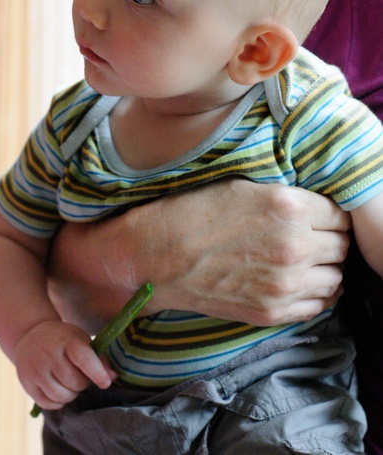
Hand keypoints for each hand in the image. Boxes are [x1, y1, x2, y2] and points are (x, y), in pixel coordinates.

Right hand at [13, 320, 114, 409]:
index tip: (106, 383)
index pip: (84, 358)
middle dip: (83, 383)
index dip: (97, 373)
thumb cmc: (62, 339)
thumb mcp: (80, 340)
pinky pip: (49, 404)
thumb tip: (112, 378)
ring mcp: (36, 369)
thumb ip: (98, 358)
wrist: (30, 335)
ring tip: (69, 383)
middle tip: (80, 375)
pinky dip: (58, 402)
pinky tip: (58, 389)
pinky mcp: (27, 383)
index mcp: (66, 340)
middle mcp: (49, 354)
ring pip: (62, 396)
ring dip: (71, 394)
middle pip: (75, 382)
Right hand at [48, 179, 350, 328]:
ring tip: (306, 260)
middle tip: (310, 236)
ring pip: (336, 277)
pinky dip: (316, 293)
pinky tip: (299, 282)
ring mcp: (285, 283)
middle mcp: (294, 245)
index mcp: (288, 207)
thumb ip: (286, 198)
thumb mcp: (243, 188)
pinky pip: (319, 305)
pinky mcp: (273, 311)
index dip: (329, 214)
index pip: (339, 214)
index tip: (318, 215)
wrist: (156, 256)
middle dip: (330, 239)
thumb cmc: (193, 214)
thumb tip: (314, 207)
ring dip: (326, 267)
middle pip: (342, 245)